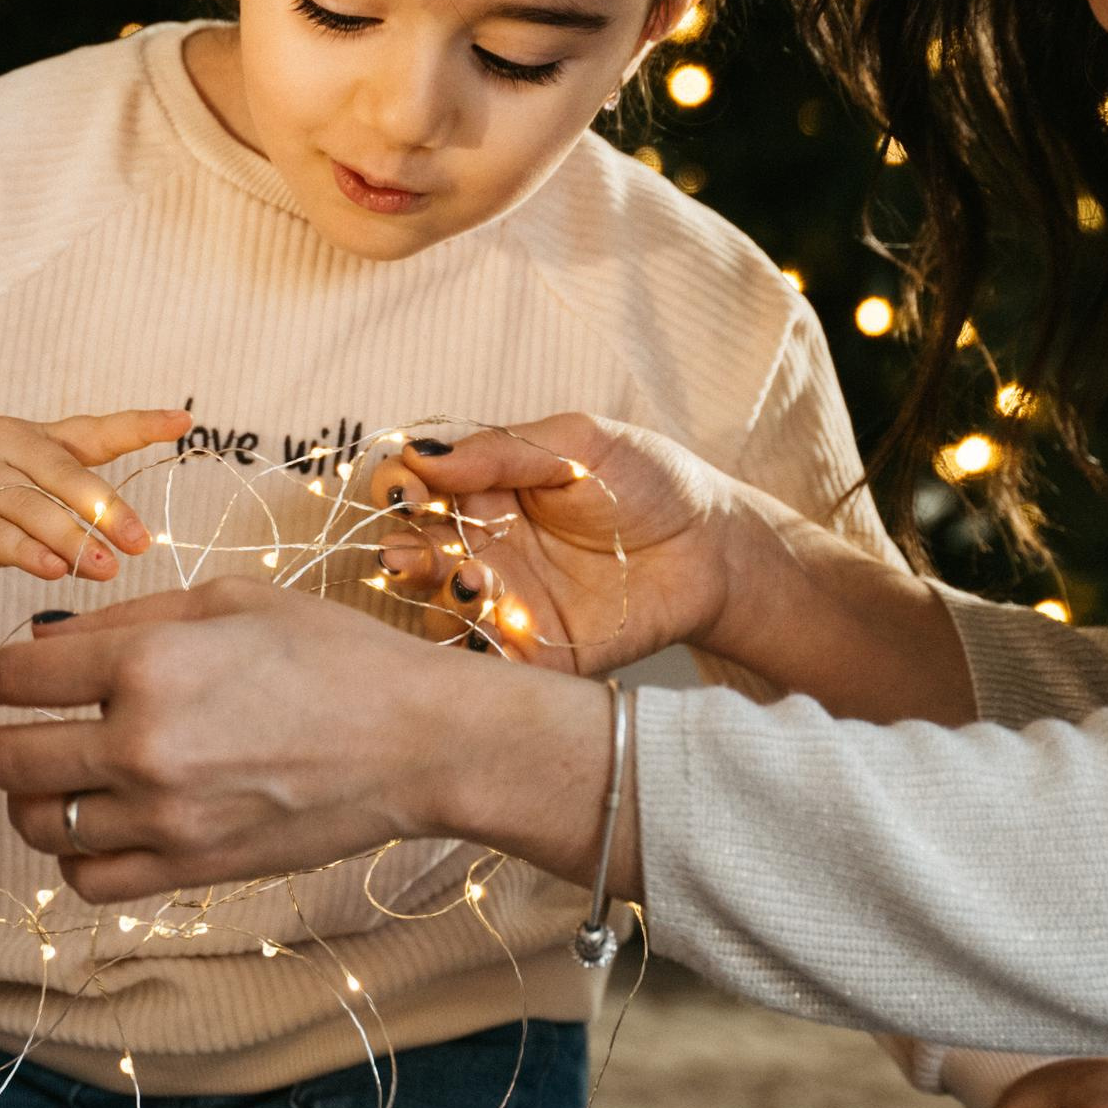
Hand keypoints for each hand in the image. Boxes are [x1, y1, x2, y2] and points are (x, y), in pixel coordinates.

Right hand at [0, 408, 191, 582]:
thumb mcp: (18, 491)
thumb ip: (63, 507)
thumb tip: (122, 542)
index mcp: (33, 438)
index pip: (94, 430)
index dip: (138, 425)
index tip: (183, 422)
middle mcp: (4, 444)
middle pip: (63, 472)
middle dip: (105, 508)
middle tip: (140, 542)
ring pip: (28, 505)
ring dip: (69, 538)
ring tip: (105, 568)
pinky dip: (20, 550)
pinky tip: (50, 569)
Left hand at [0, 577, 534, 902]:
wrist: (414, 741)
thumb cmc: (334, 654)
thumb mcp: (231, 600)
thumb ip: (129, 616)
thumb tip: (43, 639)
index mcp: (148, 663)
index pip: (20, 677)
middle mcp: (142, 744)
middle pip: (10, 758)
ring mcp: (165, 815)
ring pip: (41, 825)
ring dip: (21, 801)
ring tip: (34, 781)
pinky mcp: (191, 866)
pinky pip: (91, 878)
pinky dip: (71, 855)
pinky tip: (85, 827)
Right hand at [369, 413, 745, 672]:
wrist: (714, 546)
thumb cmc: (649, 481)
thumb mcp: (578, 444)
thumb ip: (502, 450)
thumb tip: (423, 455)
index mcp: (481, 492)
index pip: (413, 489)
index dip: (394, 488)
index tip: (404, 488)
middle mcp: (481, 548)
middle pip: (411, 555)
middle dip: (399, 555)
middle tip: (408, 553)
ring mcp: (505, 604)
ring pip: (440, 612)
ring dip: (440, 600)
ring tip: (475, 581)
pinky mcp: (535, 654)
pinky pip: (489, 663)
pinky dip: (478, 652)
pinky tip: (494, 629)